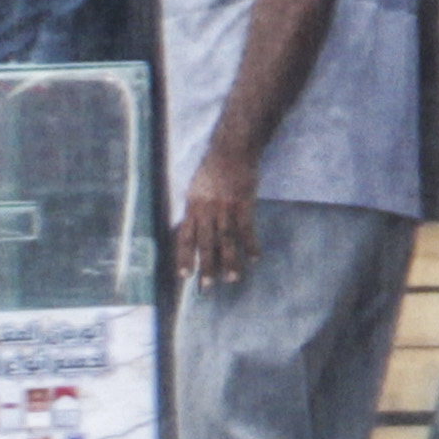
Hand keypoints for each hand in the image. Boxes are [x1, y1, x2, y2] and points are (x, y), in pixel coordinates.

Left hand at [171, 152, 259, 286]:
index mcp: (191, 207)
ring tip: (231, 279)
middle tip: (207, 287)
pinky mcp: (244, 204)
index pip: (185, 237)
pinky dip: (251, 245)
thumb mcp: (195, 190)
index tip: (184, 276)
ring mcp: (226, 207)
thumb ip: (194, 212)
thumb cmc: (212, 171)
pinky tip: (254, 259)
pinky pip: (247, 229)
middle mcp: (206, 209)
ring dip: (229, 261)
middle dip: (206, 266)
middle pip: (205, 242)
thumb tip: (191, 233)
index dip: (184, 257)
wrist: (231, 151)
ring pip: (226, 239)